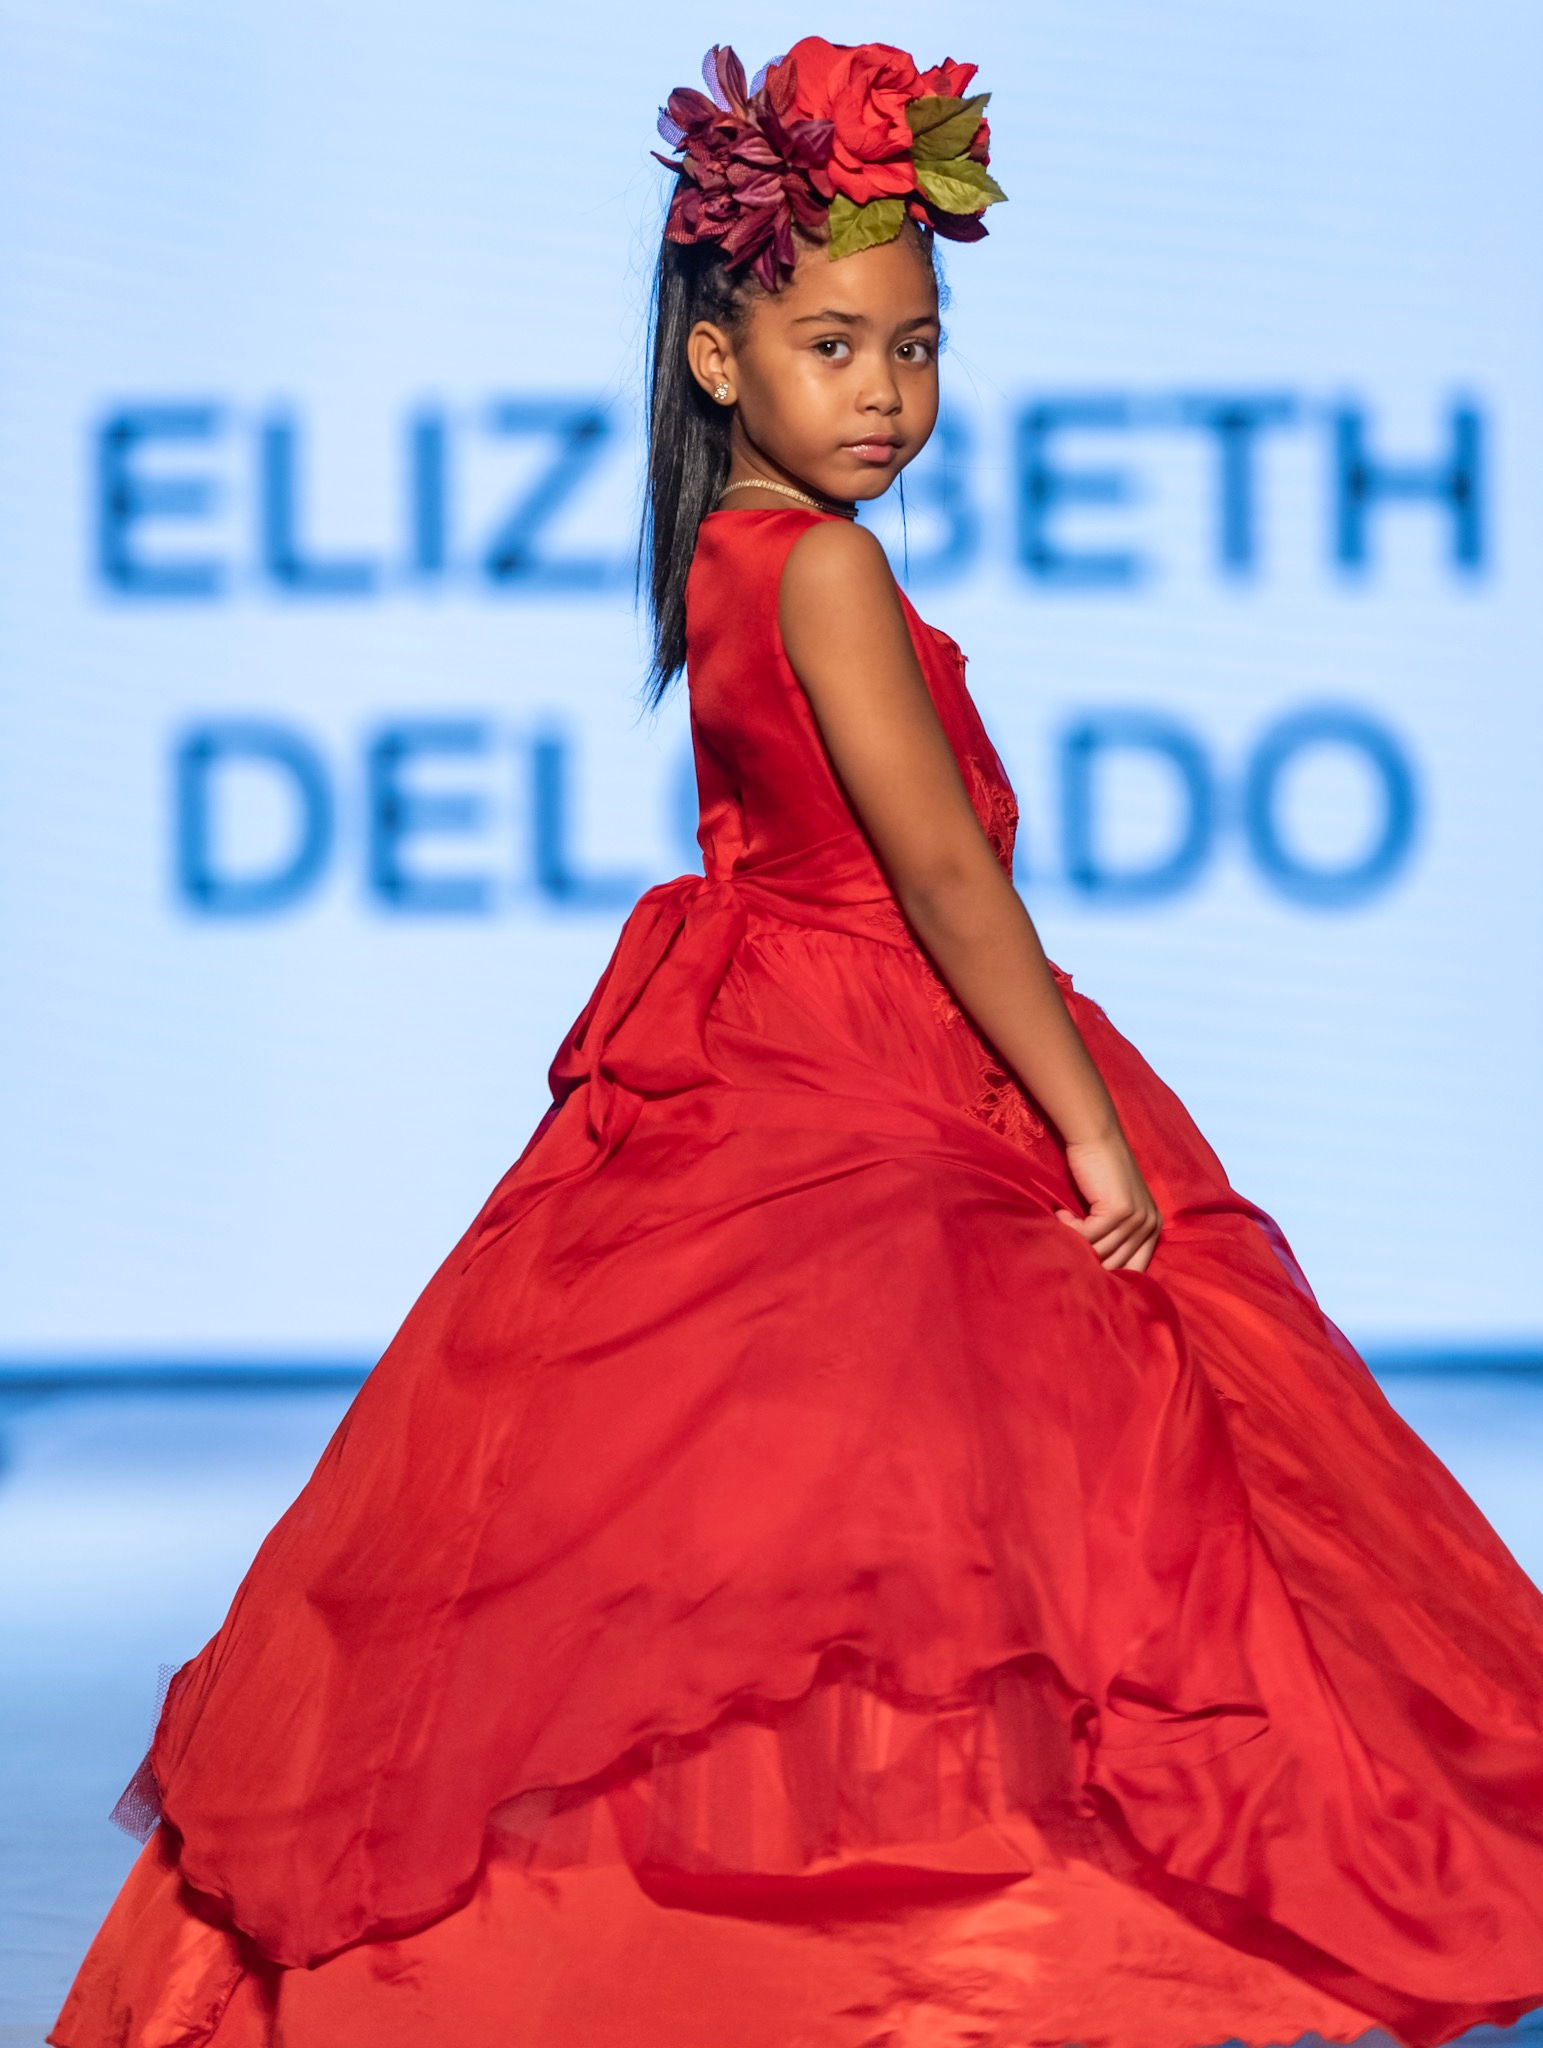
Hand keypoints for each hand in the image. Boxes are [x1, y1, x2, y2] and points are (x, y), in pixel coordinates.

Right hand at [1055, 1133, 1162, 1272]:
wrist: (1096, 1138)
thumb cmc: (1101, 1171)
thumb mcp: (1116, 1207)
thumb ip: (1116, 1235)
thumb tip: (1097, 1268)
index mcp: (1154, 1227)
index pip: (1135, 1269)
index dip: (1110, 1274)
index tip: (1085, 1272)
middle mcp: (1150, 1225)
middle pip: (1116, 1264)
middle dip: (1088, 1261)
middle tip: (1065, 1250)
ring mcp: (1136, 1219)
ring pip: (1099, 1252)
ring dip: (1074, 1241)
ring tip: (1061, 1226)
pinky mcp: (1118, 1211)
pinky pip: (1087, 1236)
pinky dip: (1069, 1228)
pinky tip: (1060, 1214)